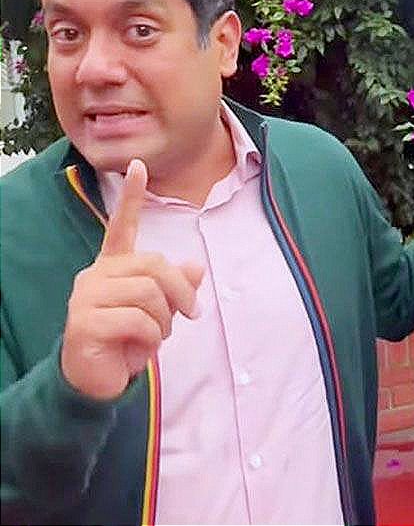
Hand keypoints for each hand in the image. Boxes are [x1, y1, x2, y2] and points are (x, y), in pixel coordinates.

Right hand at [61, 159, 203, 399]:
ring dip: (165, 320)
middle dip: (180, 291)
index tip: (139, 166)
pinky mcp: (84, 322)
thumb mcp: (159, 312)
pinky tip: (142, 348)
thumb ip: (175, 288)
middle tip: (191, 314)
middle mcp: (95, 275)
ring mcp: (86, 297)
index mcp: (112, 267)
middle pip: (154, 265)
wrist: (98, 381)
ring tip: (157, 336)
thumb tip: (195, 267)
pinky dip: (153, 337)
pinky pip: (138, 320)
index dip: (132, 197)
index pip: (121, 227)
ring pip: (148, 292)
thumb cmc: (128, 341)